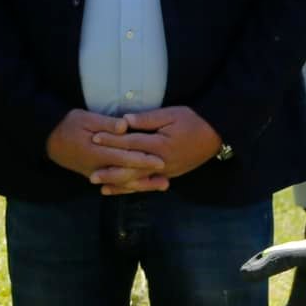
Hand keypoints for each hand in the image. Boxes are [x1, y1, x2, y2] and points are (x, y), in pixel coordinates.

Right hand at [45, 110, 166, 190]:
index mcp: (97, 151)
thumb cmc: (68, 125)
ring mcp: (97, 174)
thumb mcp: (84, 118)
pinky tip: (143, 187)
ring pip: (123, 182)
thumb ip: (105, 123)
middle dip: (148, 174)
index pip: (123, 156)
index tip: (159, 159)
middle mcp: (98, 166)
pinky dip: (130, 187)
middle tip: (167, 174)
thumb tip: (124, 126)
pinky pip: (116, 184)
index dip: (142, 158)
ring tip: (162, 185)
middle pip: (127, 173)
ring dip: (143, 184)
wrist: (50, 141)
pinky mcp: (96, 176)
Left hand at [88, 105, 222, 193]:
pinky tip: (119, 190)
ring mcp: (165, 172)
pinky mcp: (168, 176)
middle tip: (90, 174)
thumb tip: (125, 120)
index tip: (95, 139)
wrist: (215, 136)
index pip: (131, 142)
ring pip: (138, 180)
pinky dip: (132, 188)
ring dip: (118, 183)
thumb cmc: (193, 121)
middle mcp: (161, 162)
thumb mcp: (171, 114)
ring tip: (100, 185)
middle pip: (131, 166)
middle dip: (110, 169)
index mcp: (160, 144)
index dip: (112, 140)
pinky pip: (147, 184)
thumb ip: (148, 119)